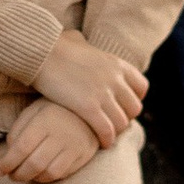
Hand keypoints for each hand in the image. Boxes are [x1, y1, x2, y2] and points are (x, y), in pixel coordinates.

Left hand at [0, 99, 98, 183]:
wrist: (90, 106)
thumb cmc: (54, 108)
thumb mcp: (34, 111)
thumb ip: (19, 130)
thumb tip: (9, 154)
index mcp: (45, 120)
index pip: (22, 147)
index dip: (7, 162)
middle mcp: (61, 134)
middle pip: (34, 164)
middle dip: (18, 174)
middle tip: (11, 175)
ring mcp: (75, 146)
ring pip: (49, 173)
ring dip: (32, 178)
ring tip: (25, 174)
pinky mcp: (85, 155)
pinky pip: (63, 175)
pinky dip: (47, 178)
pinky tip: (40, 173)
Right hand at [30, 28, 146, 144]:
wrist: (41, 52)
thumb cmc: (55, 46)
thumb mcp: (79, 41)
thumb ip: (86, 46)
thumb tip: (79, 42)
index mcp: (116, 63)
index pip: (141, 88)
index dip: (133, 99)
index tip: (121, 106)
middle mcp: (115, 79)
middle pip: (134, 108)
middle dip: (124, 117)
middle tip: (111, 123)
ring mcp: (103, 93)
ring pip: (122, 123)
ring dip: (115, 132)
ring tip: (105, 135)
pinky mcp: (89, 107)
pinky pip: (107, 131)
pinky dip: (106, 139)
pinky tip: (100, 142)